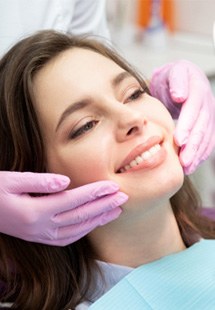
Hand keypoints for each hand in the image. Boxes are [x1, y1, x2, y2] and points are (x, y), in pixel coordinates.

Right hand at [0, 171, 127, 245]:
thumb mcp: (12, 180)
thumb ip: (40, 181)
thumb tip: (66, 182)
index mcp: (34, 211)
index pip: (73, 200)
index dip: (95, 193)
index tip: (113, 186)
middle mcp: (40, 227)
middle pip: (80, 216)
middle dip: (104, 206)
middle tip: (123, 198)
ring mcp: (40, 235)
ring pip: (77, 230)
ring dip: (99, 220)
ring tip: (116, 210)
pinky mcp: (40, 238)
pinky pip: (68, 238)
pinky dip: (85, 230)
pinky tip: (95, 223)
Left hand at [150, 60, 214, 173]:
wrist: (181, 79)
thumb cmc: (172, 78)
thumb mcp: (172, 72)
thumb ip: (177, 81)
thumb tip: (180, 96)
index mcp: (198, 88)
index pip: (193, 109)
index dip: (187, 125)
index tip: (179, 140)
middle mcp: (207, 103)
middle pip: (202, 126)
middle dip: (193, 145)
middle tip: (183, 161)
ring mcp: (210, 115)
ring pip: (206, 136)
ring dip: (197, 154)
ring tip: (187, 167)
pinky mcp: (209, 125)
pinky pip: (208, 141)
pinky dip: (201, 154)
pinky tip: (192, 165)